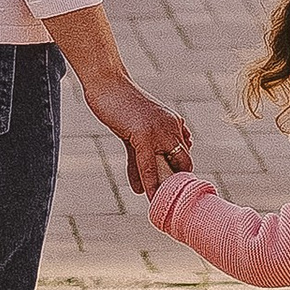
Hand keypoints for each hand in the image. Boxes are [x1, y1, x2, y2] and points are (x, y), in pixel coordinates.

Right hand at [80, 73, 192, 198]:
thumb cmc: (118, 105)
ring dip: (165, 189)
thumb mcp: (133, 133)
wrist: (107, 83)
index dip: (179, 174)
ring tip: (162, 206)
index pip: (183, 155)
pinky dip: (151, 183)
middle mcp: (173, 127)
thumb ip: (139, 159)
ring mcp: (160, 130)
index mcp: (174, 124)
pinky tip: (148, 197)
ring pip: (168, 167)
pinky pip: (150, 166)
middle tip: (169, 201)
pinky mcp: (144, 134)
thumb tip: (141, 188)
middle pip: (181, 163)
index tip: (176, 192)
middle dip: (176, 184)